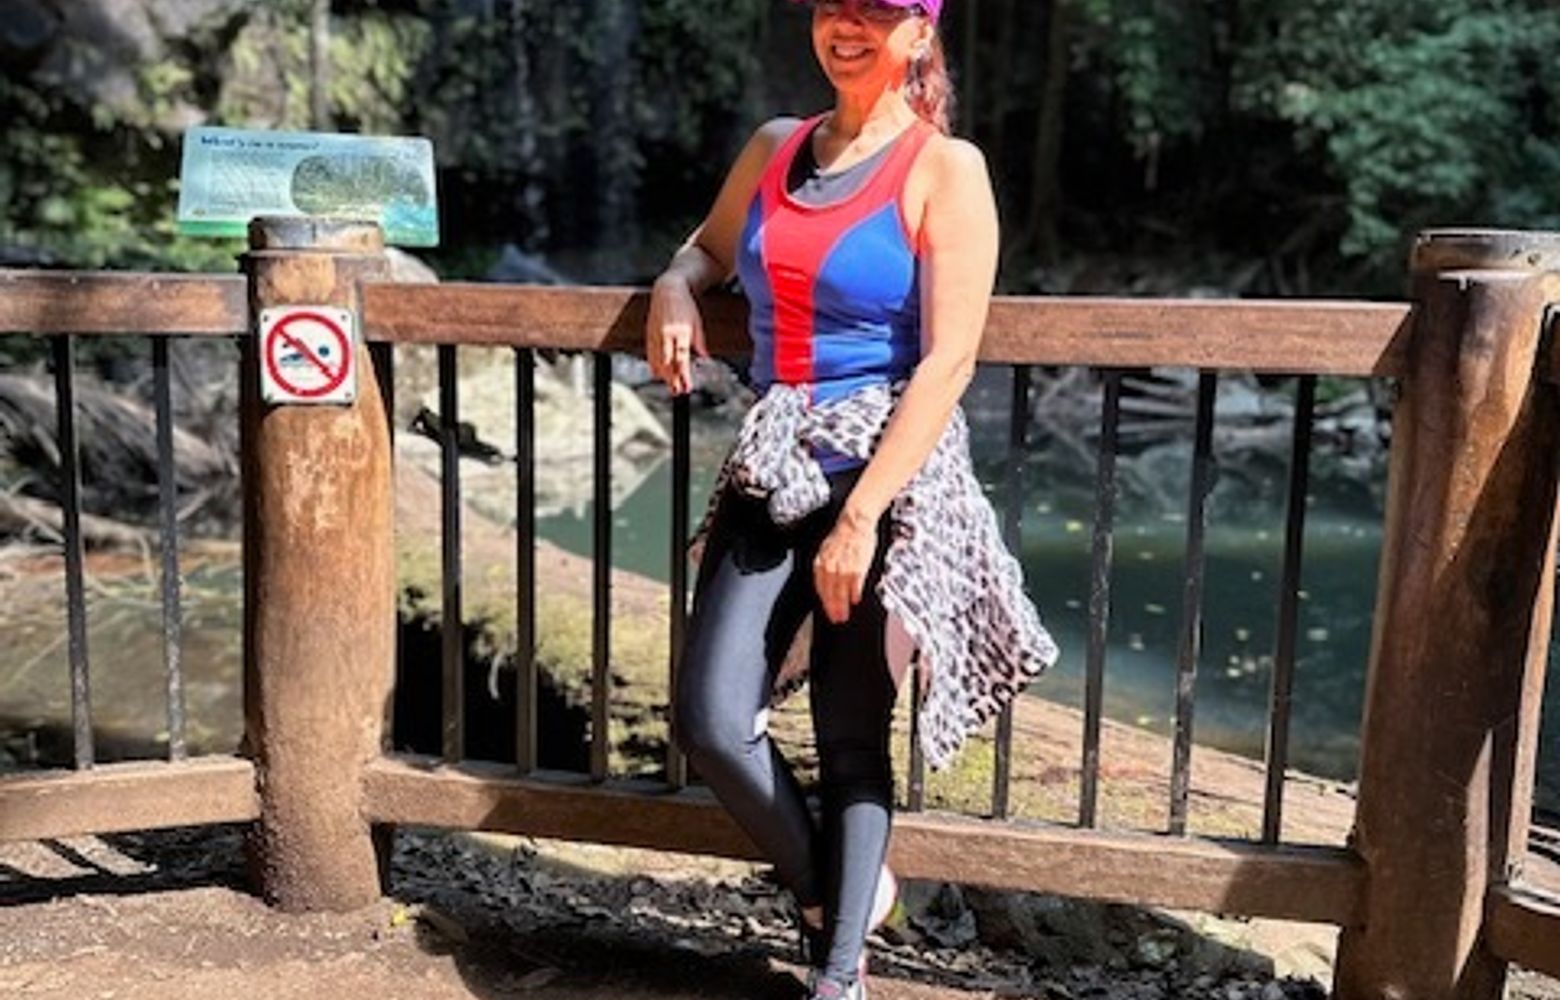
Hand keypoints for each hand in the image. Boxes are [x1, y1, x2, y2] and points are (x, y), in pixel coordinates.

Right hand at [645, 275, 707, 395]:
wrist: (668, 290)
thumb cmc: (686, 306)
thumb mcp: (697, 323)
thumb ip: (699, 341)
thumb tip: (705, 358)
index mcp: (680, 331)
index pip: (682, 359)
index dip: (683, 375)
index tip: (687, 387)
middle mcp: (666, 334)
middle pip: (668, 363)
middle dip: (672, 379)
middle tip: (678, 392)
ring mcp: (655, 334)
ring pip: (657, 360)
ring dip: (663, 375)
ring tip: (670, 387)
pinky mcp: (649, 333)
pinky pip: (650, 353)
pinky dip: (653, 365)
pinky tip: (657, 374)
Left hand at [813, 515, 877, 624]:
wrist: (855, 521)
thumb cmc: (844, 534)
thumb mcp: (828, 550)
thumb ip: (827, 566)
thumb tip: (829, 581)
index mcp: (821, 562)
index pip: (820, 588)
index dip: (824, 602)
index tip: (828, 612)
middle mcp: (829, 566)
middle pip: (829, 593)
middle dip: (832, 608)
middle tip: (836, 619)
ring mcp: (843, 567)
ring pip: (840, 592)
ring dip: (842, 606)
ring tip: (844, 615)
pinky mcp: (856, 565)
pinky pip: (854, 584)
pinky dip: (854, 593)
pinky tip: (855, 600)